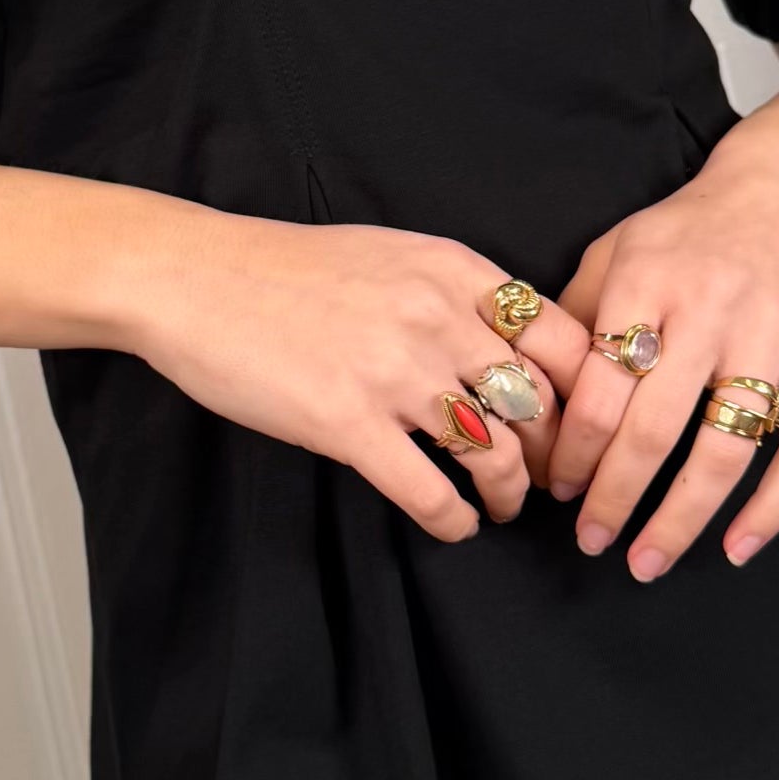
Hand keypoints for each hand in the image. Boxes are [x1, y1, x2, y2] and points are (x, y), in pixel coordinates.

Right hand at [124, 212, 592, 543]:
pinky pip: (428, 491)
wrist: (195, 277)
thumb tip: (507, 347)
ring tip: (502, 506)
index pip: (562, 340)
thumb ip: (454, 293)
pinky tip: (454, 525)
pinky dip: (454, 520)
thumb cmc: (286, 268)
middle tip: (550, 478)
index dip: (583, 392)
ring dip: (508, 493)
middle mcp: (437, 318)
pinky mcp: (346, 423)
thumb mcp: (392, 254)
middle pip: (539, 404)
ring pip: (494, 452)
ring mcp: (393, 373)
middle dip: (555, 454)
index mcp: (454, 272)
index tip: (576, 422)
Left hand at [546, 116, 778, 577]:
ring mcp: (773, 337)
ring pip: (724, 450)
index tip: (556, 489)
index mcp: (648, 282)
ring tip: (648, 560)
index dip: (571, 451)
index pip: (598, 389)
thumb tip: (531, 395)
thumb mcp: (618, 248)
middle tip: (591, 541)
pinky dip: (774, 507)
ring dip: (681, 519)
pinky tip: (739, 546)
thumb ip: (575, 315)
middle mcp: (710, 311)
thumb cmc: (691, 227)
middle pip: (652, 429)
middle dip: (613, 497)